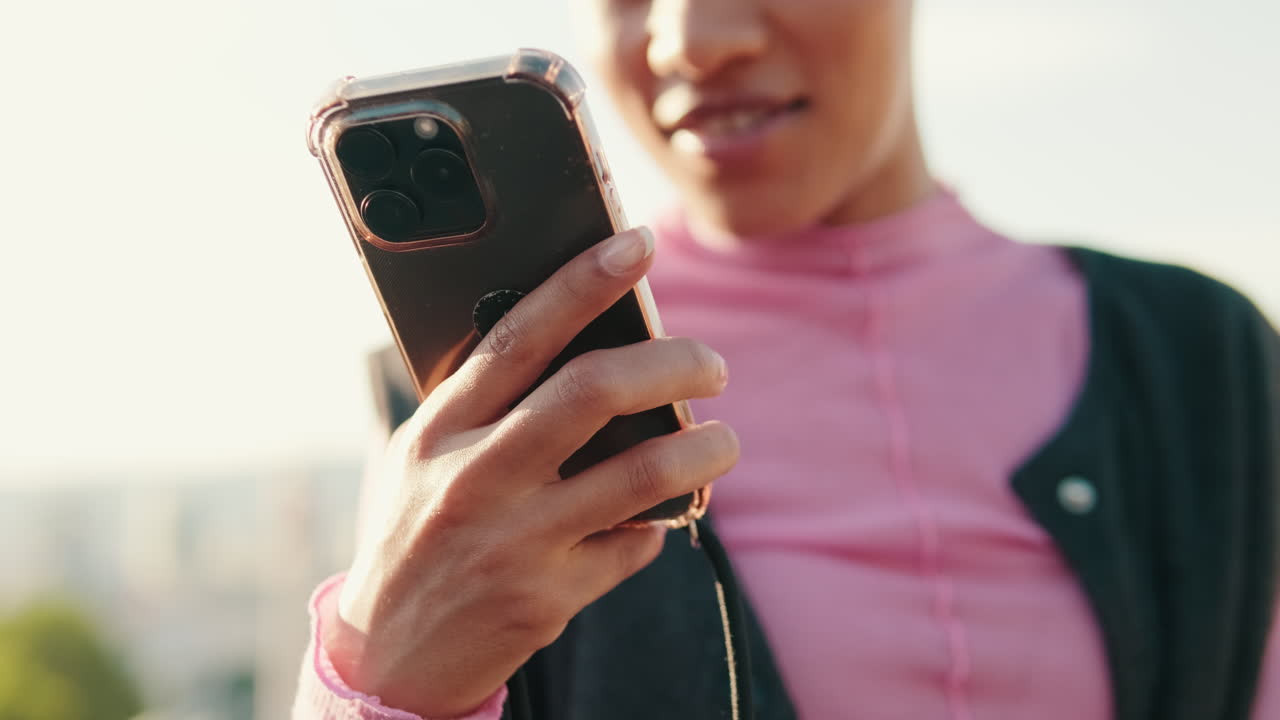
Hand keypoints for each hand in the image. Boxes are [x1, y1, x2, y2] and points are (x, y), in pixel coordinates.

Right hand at [323, 227, 737, 717]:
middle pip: (595, 391)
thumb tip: (584, 346)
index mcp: (441, 429)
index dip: (583, 282)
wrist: (390, 656)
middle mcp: (476, 477)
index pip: (519, 336)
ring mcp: (516, 541)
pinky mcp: (551, 597)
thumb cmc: (416, 534)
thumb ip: (487, 407)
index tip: (636, 243)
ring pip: (642, 473)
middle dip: (673, 364)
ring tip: (724, 442)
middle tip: (712, 366)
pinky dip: (658, 524)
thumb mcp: (423, 458)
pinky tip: (648, 521)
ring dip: (706, 450)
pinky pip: (636, 544)